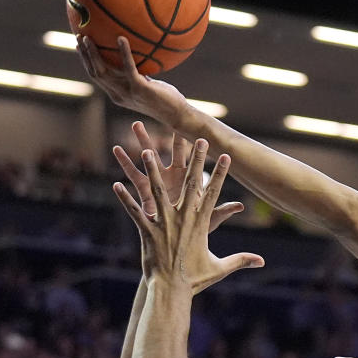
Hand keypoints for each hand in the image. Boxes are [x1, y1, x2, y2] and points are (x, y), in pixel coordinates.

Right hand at [78, 35, 188, 123]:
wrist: (177, 114)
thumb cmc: (165, 98)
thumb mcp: (146, 84)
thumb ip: (137, 73)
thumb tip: (137, 53)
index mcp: (117, 94)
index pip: (96, 76)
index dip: (86, 61)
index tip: (79, 45)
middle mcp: (118, 95)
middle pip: (95, 73)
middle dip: (84, 55)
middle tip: (79, 36)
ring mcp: (128, 93)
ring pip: (104, 71)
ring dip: (94, 53)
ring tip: (89, 37)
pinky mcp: (140, 89)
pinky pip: (129, 68)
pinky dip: (124, 53)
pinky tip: (121, 38)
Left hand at [113, 142, 263, 293]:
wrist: (171, 290)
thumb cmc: (195, 279)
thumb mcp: (220, 267)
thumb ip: (241, 260)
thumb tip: (262, 262)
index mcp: (200, 223)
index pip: (213, 193)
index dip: (220, 173)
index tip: (225, 155)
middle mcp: (183, 218)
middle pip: (190, 183)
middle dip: (196, 159)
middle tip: (199, 139)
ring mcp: (163, 223)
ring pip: (157, 190)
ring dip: (152, 169)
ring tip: (148, 150)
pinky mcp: (146, 231)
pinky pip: (135, 211)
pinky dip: (125, 199)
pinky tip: (116, 184)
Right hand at [114, 122, 241, 228]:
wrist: (176, 241)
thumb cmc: (194, 229)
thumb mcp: (209, 220)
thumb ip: (222, 211)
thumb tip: (239, 206)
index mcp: (190, 181)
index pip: (194, 160)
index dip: (195, 147)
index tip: (197, 130)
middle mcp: (173, 177)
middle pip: (169, 152)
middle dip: (171, 135)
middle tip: (165, 115)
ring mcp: (158, 182)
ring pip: (148, 158)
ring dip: (142, 142)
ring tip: (135, 124)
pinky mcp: (144, 192)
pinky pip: (133, 176)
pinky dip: (125, 164)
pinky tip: (117, 149)